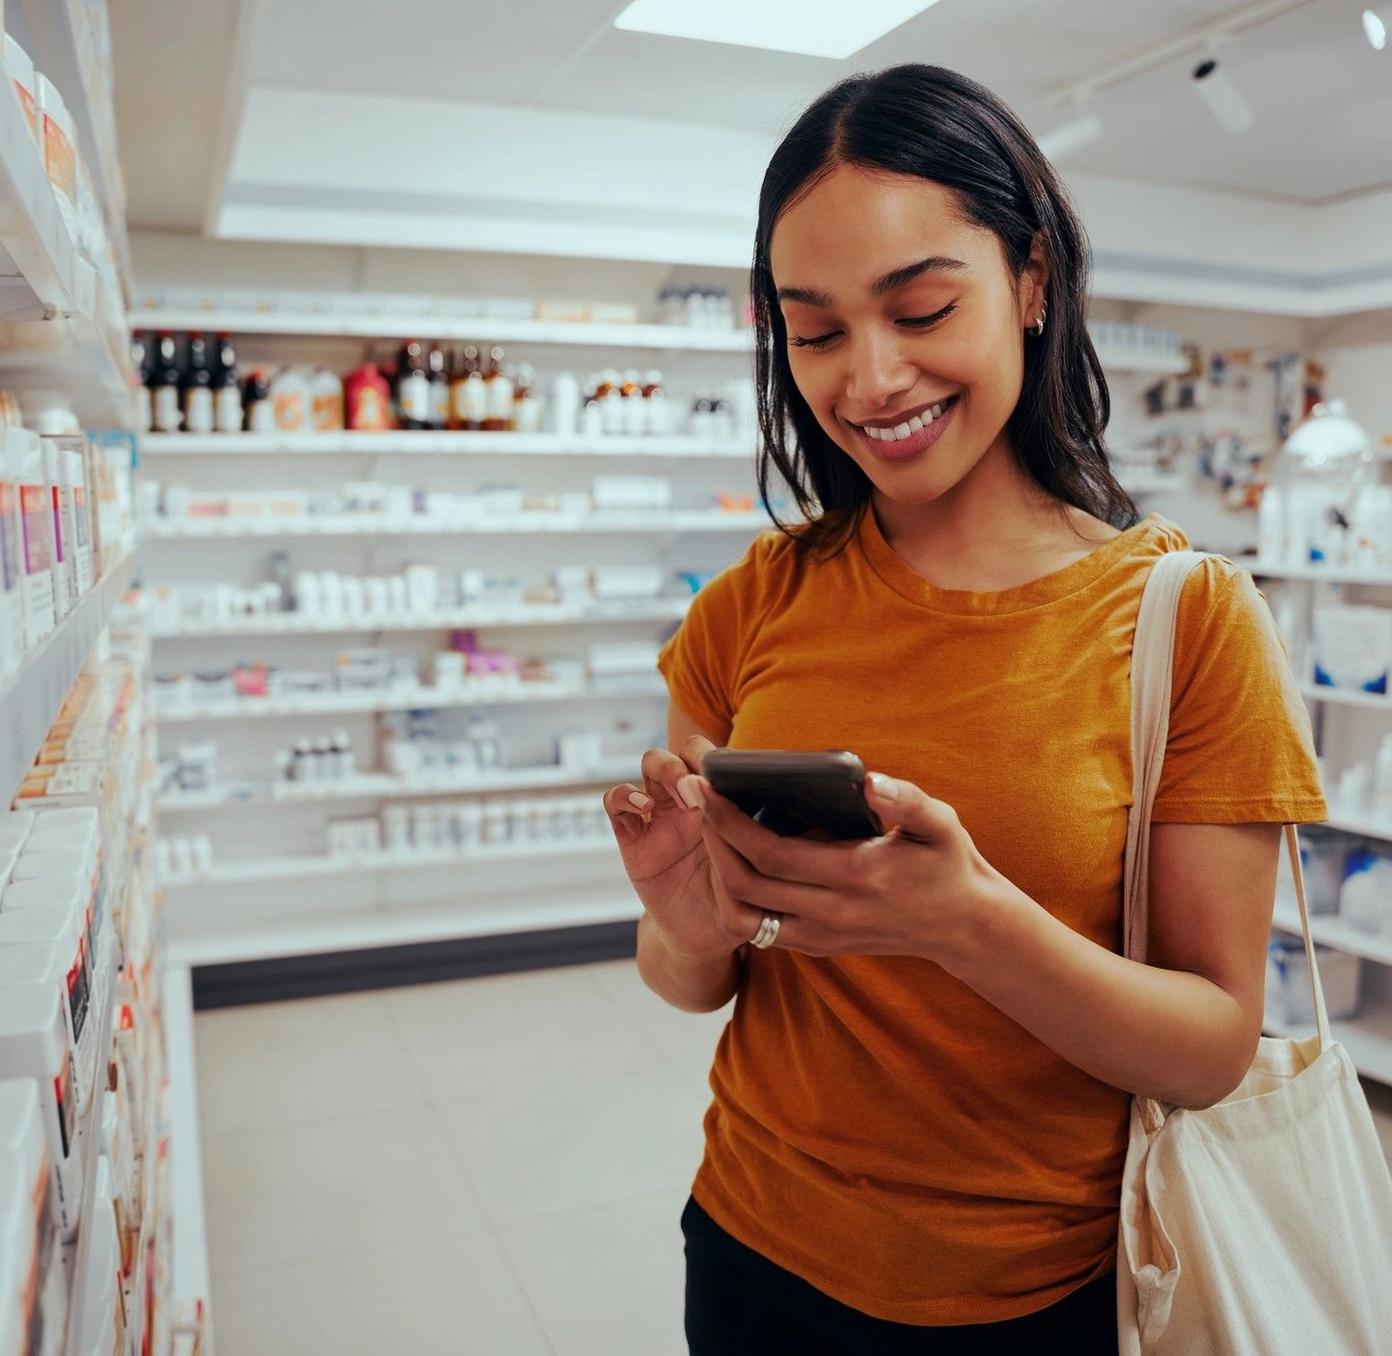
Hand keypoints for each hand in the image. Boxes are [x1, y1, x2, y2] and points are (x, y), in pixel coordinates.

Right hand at [602, 739, 744, 961]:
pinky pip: (615, 801)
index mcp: (723, 802)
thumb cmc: (739, 901)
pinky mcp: (632, 836)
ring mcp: (660, 815)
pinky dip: (624, 796)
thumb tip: (774, 805)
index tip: (734, 777)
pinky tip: (644, 809)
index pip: (720, 758)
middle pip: (685, 750)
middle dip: (694, 756)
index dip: (724, 759)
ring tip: (681, 789)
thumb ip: (755, 842)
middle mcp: (691, 802)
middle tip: (705, 783)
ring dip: (665, 766)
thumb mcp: (756, 872)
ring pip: (652, 762)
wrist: (704, 936)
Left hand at [692, 770, 1004, 963]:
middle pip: (746, 883)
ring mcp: (821, 935)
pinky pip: (758, 930)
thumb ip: (907, 801)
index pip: (771, 854)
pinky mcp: (816, 946)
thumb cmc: (947, 864)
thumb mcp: (941, 824)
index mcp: (855, 875)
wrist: (963, 925)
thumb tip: (870, 782)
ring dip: (716, 874)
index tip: (708, 790)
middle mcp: (831, 913)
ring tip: (710, 832)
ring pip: (743, 914)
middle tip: (695, 800)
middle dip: (712, 839)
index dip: (730, 824)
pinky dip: (735, 900)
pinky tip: (732, 863)